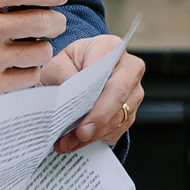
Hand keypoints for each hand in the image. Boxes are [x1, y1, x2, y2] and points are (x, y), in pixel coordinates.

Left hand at [36, 34, 147, 153]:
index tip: (79, 106)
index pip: (106, 67)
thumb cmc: (67, 67)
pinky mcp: (130, 112)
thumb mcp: (56, 64)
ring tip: (67, 142)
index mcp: (110, 47)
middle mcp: (129, 68)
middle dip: (98, 117)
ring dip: (92, 134)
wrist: (74, 75)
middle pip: (119, 94)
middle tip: (79, 134)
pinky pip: (117, 129)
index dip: (94, 88)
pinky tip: (76, 142)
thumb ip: (63, 75)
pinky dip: (95, 139)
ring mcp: (133, 91)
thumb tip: (71, 95)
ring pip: (118, 116)